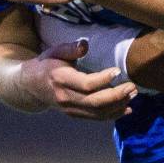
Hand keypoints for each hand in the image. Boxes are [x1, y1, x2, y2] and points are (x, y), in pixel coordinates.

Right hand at [20, 39, 137, 119]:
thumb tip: (85, 44)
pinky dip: (112, 115)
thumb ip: (70, 48)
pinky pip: (95, 118)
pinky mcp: (75, 114)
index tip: (118, 70)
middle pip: (94, 102)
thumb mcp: (54, 51)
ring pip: (97, 112)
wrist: (31, 86)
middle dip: (116, 95)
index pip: (85, 84)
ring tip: (133, 94)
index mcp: (60, 79)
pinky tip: (127, 109)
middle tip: (132, 86)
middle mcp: (65, 97)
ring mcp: (70, 109)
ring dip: (118, 105)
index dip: (103, 79)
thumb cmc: (47, 64)